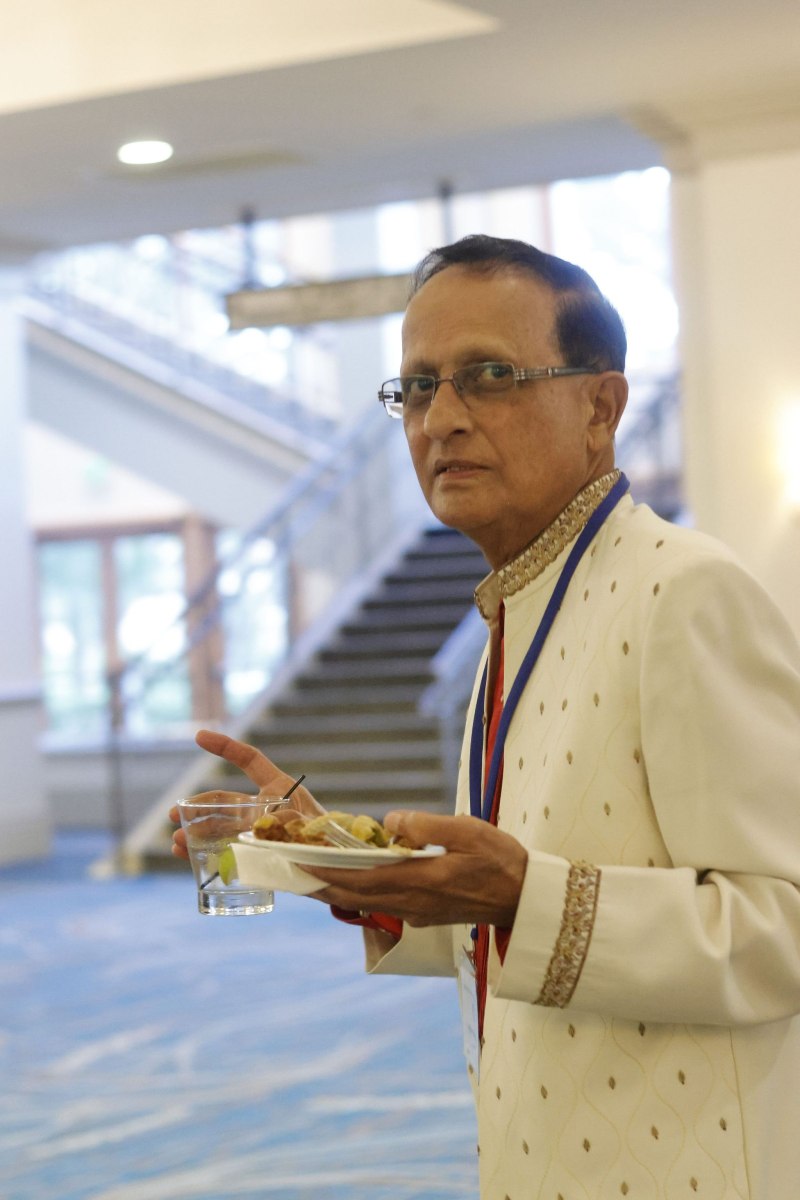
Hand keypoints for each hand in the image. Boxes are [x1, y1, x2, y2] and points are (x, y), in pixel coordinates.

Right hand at [170, 728, 324, 859]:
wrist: (343, 872)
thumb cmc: (332, 840)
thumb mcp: (315, 823)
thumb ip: (293, 822)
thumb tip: (266, 825)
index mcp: (280, 789)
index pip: (250, 761)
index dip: (226, 747)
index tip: (199, 737)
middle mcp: (264, 808)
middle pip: (225, 801)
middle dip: (198, 805)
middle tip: (174, 814)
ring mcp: (258, 833)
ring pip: (220, 828)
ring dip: (196, 833)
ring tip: (178, 843)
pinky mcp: (256, 856)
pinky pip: (226, 853)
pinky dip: (205, 855)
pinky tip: (187, 859)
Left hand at [305, 810, 527, 928]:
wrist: (526, 899)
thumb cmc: (500, 860)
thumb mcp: (468, 831)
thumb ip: (426, 825)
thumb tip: (391, 820)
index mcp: (419, 881)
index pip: (361, 879)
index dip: (327, 873)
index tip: (299, 863)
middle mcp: (411, 902)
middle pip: (353, 898)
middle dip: (320, 885)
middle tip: (290, 871)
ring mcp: (416, 912)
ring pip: (364, 903)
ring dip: (335, 891)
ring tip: (310, 874)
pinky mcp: (424, 914)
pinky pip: (381, 904)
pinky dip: (358, 892)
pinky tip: (352, 878)